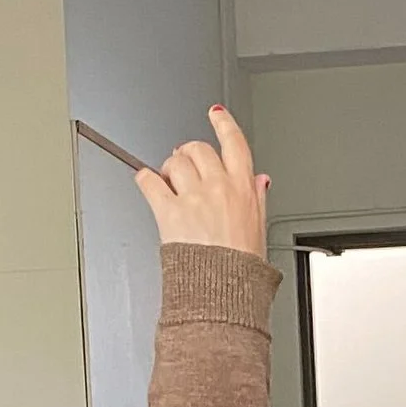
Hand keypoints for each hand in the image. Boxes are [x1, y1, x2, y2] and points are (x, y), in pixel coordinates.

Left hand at [135, 107, 269, 258]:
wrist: (222, 292)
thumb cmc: (240, 270)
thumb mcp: (259, 230)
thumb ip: (257, 199)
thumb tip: (260, 181)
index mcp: (243, 189)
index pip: (234, 143)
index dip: (223, 124)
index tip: (216, 114)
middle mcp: (218, 187)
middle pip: (199, 149)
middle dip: (189, 153)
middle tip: (184, 165)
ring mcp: (193, 198)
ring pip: (175, 161)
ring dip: (168, 168)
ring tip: (169, 182)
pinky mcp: (169, 212)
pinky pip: (150, 181)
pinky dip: (144, 179)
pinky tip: (146, 183)